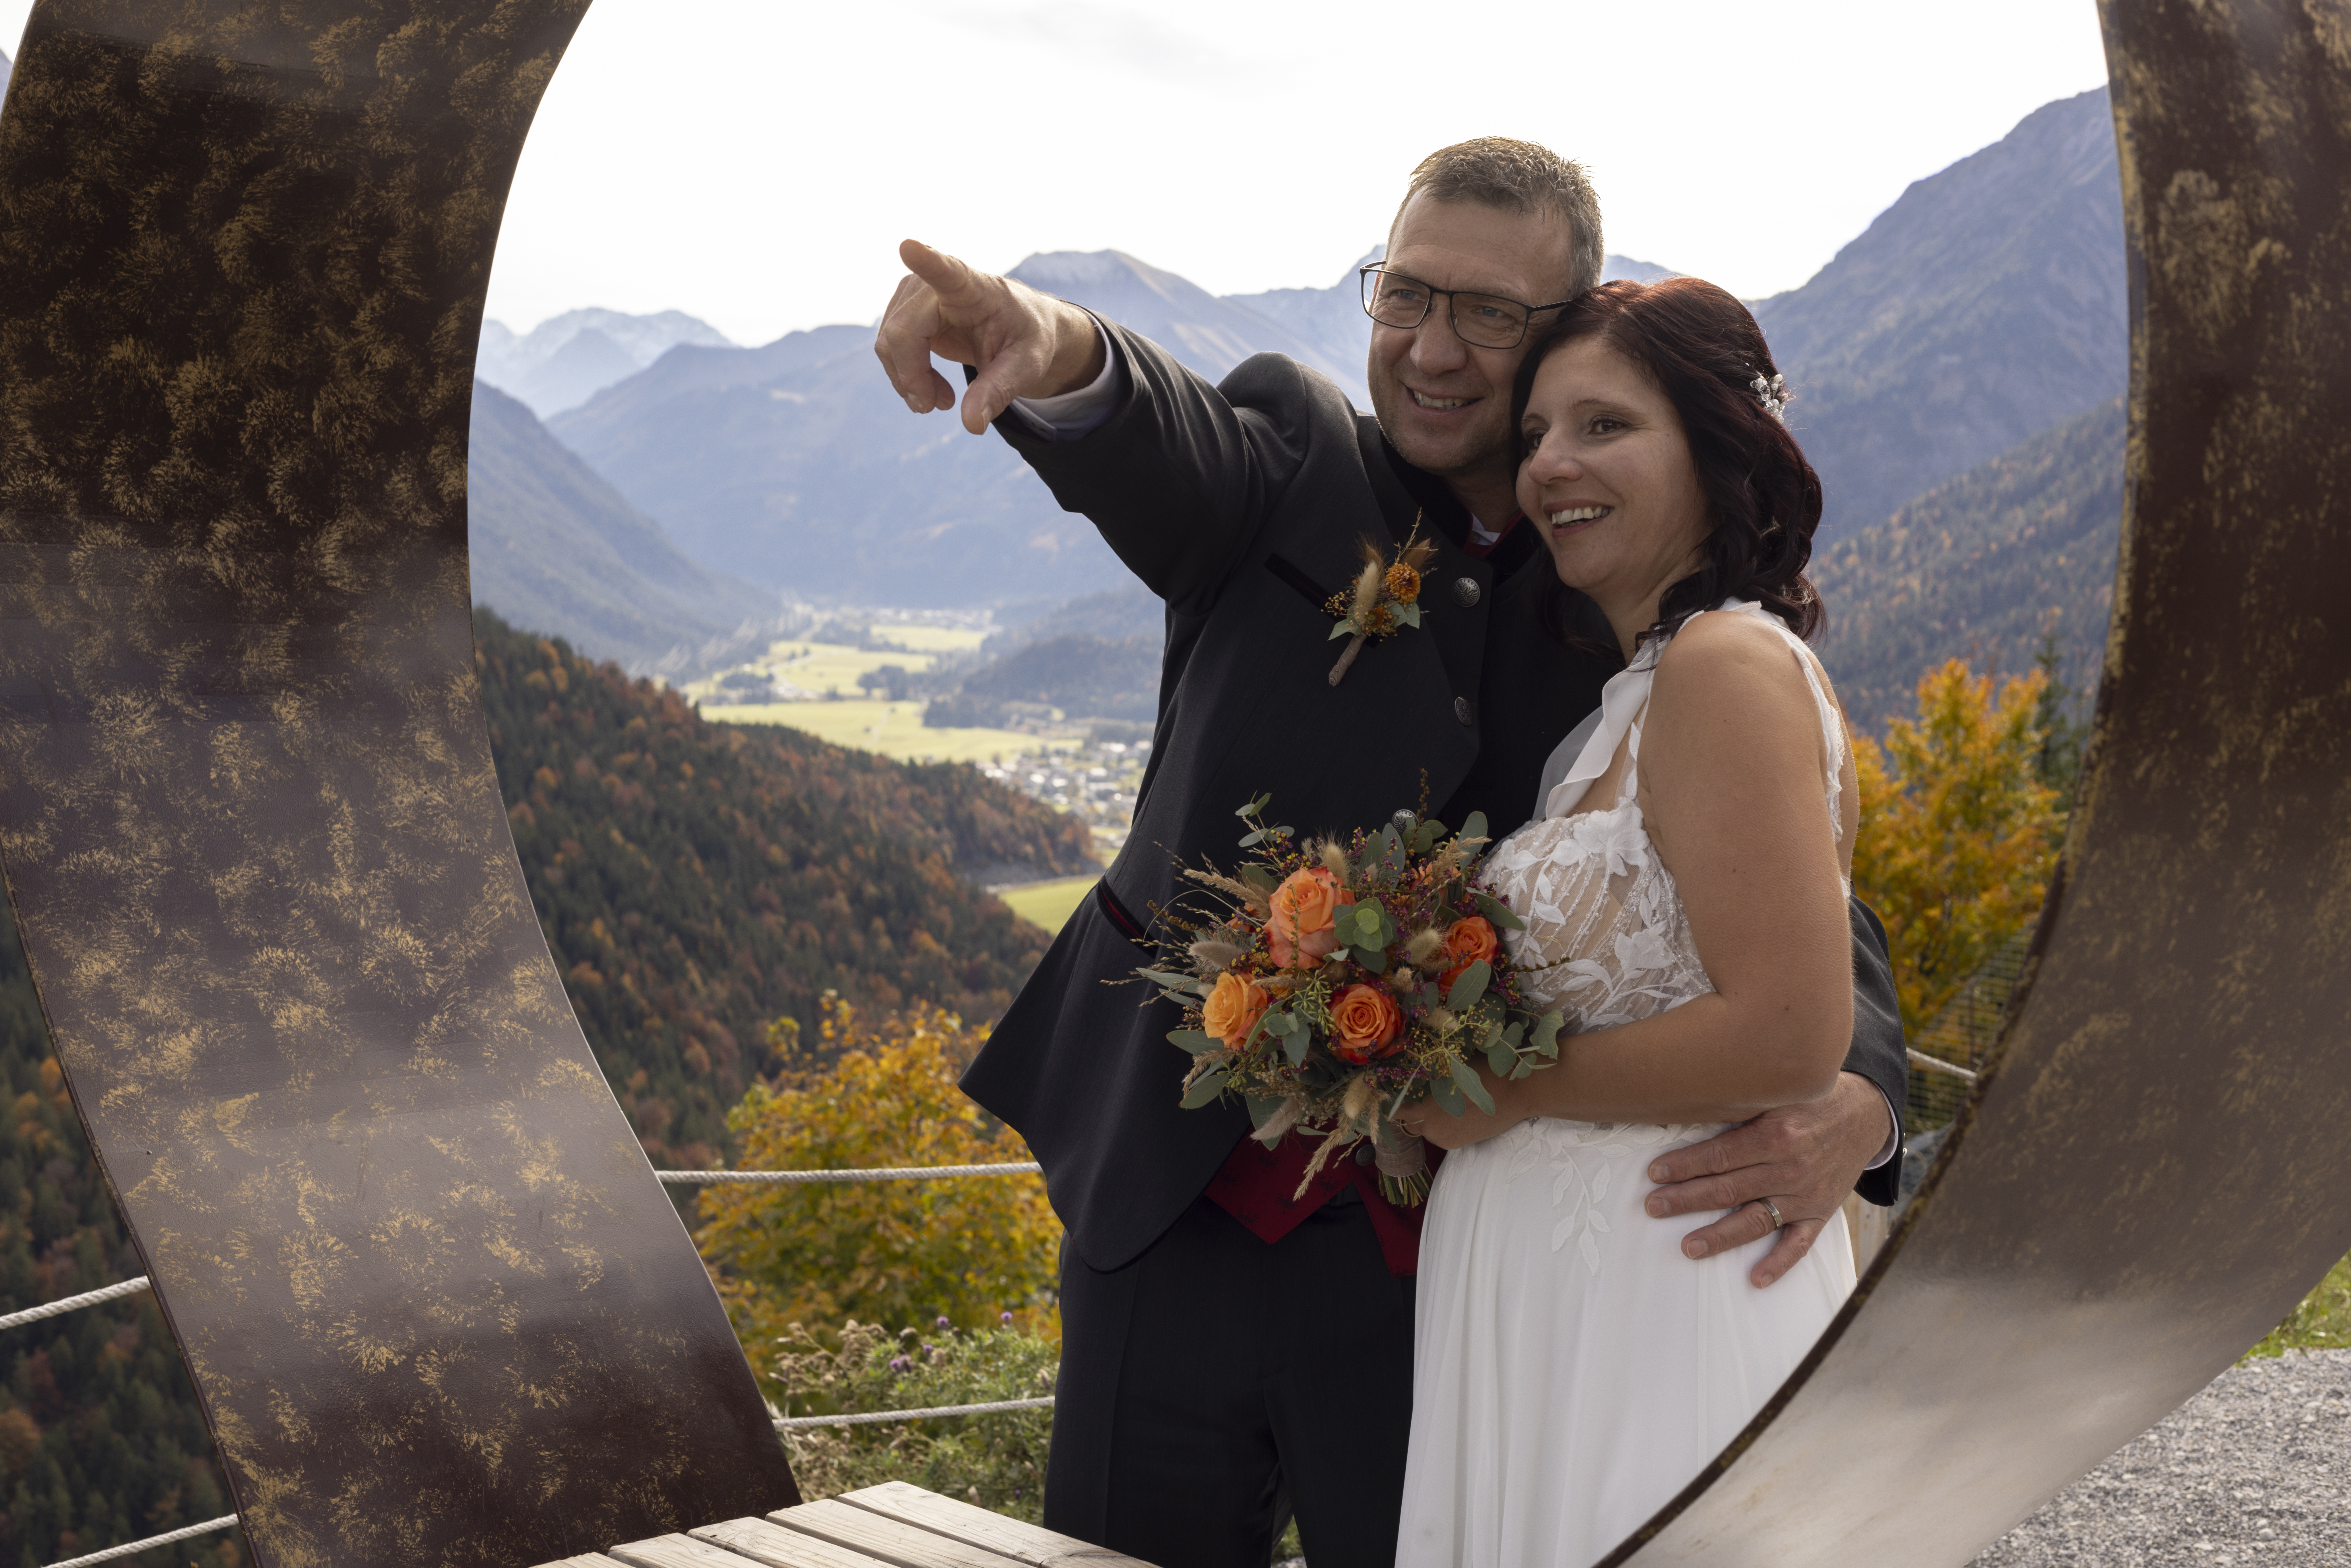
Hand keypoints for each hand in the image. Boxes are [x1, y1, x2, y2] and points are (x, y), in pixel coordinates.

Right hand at [873, 239, 1105, 433]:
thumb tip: (972, 425)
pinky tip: (931, 389)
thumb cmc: (1026, 338)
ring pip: (889, 343)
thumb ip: (1000, 391)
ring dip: (909, 380)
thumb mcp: (1026, 366)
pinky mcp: (905, 310)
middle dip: (912, 377)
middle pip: (901, 332)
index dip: (927, 261)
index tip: (909, 247)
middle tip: (939, 407)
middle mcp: (937, 284)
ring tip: (944, 401)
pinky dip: (906, 376)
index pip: (948, 271)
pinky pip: (890, 347)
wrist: (1018, 327)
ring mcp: (915, 294)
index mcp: (976, 287)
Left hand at [1393, 1065, 1524, 1150]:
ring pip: (1429, 1128)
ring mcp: (1445, 1139)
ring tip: (1450, 1103)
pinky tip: (1460, 1113)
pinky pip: (1443, 1134)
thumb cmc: (1484, 1074)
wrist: (1516, 1093)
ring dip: (1433, 1119)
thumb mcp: (1452, 1071)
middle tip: (1428, 1098)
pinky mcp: (1459, 1144)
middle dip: (1417, 1111)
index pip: (1400, 1111)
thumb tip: (1419, 1079)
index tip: (1390, 1099)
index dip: (1394, 1105)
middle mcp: (1431, 1127)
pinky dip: (1446, 1125)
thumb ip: (1433, 1080)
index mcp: (1426, 1106)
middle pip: (1414, 1121)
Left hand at [1642, 1071, 1888, 1288]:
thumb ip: (1742, 1105)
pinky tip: (1756, 1279)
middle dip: (1686, 1200)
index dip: (1685, 1165)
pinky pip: (1799, 1244)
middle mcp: (1790, 1169)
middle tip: (1654, 1207)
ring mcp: (1805, 1195)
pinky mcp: (1820, 1212)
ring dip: (1720, 1236)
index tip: (1655, 1173)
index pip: (1720, 1156)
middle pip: (1729, 1189)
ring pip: (1756, 1220)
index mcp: (1776, 1135)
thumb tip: (1693, 1107)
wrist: (1865, 1115)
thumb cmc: (1811, 1099)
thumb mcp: (1778, 1092)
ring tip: (1688, 1247)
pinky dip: (1779, 1263)